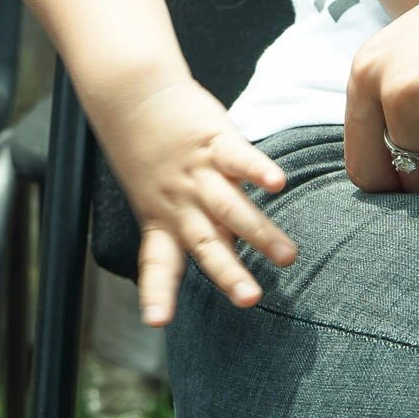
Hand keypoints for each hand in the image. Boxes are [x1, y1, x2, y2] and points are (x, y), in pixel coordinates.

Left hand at [95, 77, 296, 324]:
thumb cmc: (149, 151)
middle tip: (250, 300)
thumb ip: (198, 226)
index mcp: (161, 219)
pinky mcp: (213, 140)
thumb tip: (232, 256)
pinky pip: (237, 157)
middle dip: (228, 274)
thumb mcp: (159, 197)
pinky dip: (257, 170)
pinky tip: (277, 183)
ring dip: (258, 232)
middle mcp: (179, 202)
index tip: (157, 322)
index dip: (158, 294)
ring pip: (228, 207)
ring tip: (287, 257)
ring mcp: (196, 172)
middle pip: (204, 243)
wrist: (130, 95)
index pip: (157, 263)